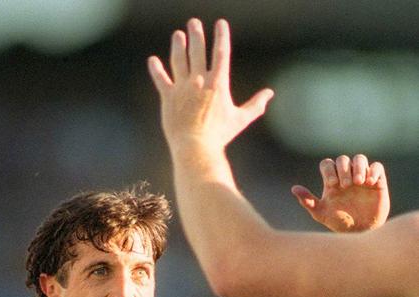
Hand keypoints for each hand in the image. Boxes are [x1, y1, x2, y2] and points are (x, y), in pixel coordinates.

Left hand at [148, 18, 273, 153]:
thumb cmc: (219, 136)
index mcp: (218, 83)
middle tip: (193, 22)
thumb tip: (270, 94)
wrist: (195, 148)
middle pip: (197, 50)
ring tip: (177, 35)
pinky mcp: (168, 98)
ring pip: (178, 60)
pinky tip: (152, 60)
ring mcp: (182, 88)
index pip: (221, 52)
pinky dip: (156, 69)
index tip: (220, 23)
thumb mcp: (240, 119)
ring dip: (178, 45)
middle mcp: (199, 80)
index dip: (221, 35)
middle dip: (196, 34)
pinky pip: (161, 79)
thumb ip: (255, 105)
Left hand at [292, 156, 389, 231]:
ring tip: (358, 182)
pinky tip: (369, 183)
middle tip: (346, 186)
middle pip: (343, 159)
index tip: (332, 185)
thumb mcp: (321, 214)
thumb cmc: (340, 223)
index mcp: (332, 182)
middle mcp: (346, 176)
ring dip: (358, 167)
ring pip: (360, 158)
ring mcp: (362, 178)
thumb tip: (294, 188)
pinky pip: (377, 167)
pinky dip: (373, 171)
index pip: (327, 164)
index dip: (329, 170)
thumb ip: (308, 201)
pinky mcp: (377, 182)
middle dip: (343, 170)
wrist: (360, 233)